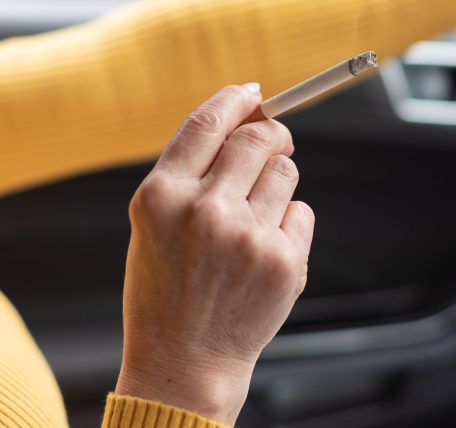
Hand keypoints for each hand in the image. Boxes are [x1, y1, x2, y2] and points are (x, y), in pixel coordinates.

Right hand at [115, 85, 313, 424]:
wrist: (184, 361)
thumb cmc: (166, 285)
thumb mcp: (154, 223)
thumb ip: (191, 170)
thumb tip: (248, 114)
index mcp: (161, 196)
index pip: (208, 123)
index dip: (236, 101)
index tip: (253, 94)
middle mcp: (204, 211)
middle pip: (258, 139)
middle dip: (272, 134)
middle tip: (275, 141)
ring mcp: (248, 237)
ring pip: (286, 172)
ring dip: (278, 182)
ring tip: (254, 216)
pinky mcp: (284, 262)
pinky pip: (301, 212)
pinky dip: (289, 223)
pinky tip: (263, 251)